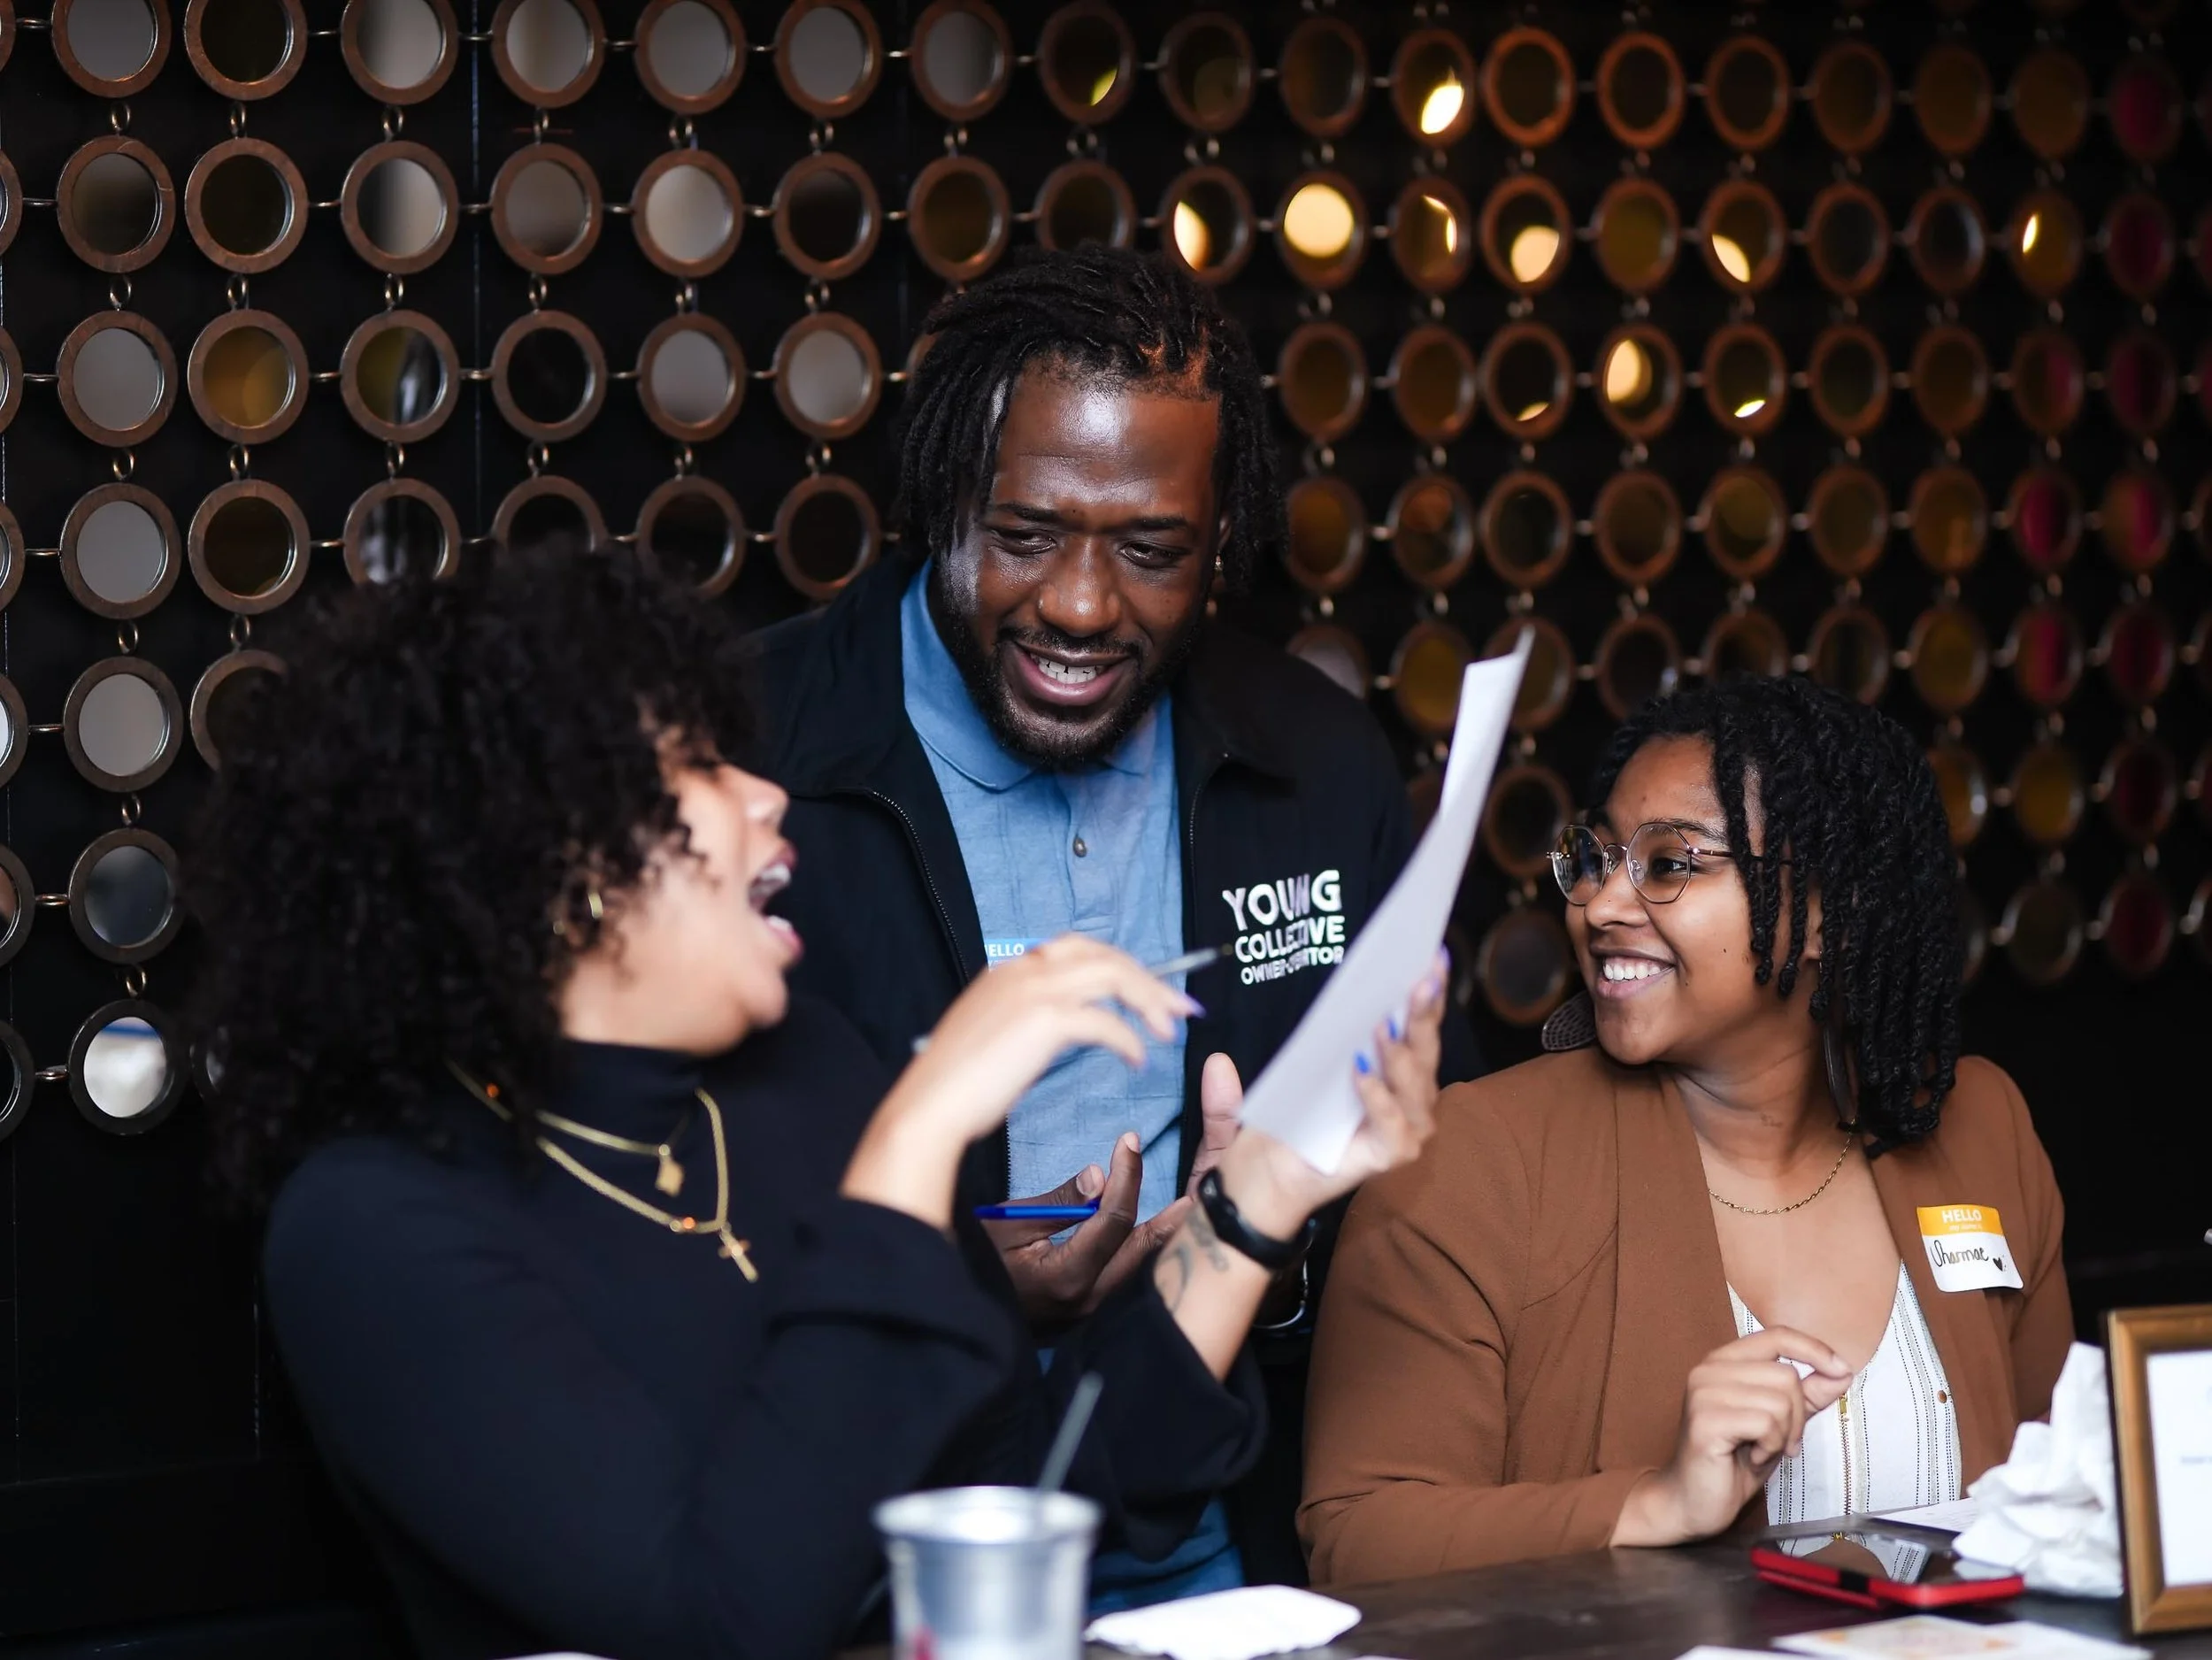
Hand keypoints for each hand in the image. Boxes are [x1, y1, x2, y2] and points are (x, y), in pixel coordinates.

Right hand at [842, 936, 1194, 1228]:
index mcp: (1011, 971)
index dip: (1121, 967)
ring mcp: (1033, 990)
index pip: (1079, 950)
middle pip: (1104, 956)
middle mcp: (1024, 970)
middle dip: (1149, 979)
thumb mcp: (993, 1034)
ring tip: (1170, 1029)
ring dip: (1149, 1000)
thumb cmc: (958, 1085)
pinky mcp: (1042, 1019)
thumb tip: (1066, 1026)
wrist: (931, 1103)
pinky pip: (1104, 1021)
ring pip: (1112, 975)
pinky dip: (1128, 1038)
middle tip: (1181, 1006)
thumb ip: (1026, 1020)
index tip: (1149, 991)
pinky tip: (1137, 1059)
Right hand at [985, 1133, 1191, 1322]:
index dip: (1126, 1176)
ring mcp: (1087, 1316)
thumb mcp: (1009, 1224)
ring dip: (1157, 1240)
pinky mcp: (1083, 1319)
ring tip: (1181, 1213)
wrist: (957, 1314)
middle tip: (1193, 1194)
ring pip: (1135, 1271)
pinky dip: (1136, 1257)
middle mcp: (1087, 1301)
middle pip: (1139, 1251)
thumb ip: (1060, 1203)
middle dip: (1166, 1219)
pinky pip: (1120, 1283)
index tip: (1130, 1142)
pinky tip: (1147, 1239)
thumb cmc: (975, 1263)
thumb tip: (1099, 1177)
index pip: (1114, 1219)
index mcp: (1067, 1276)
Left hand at [1202, 949, 1449, 1241]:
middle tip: (1420, 974)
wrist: (1259, 1188)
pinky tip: (1360, 1073)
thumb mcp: (1259, 1090)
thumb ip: (1240, 1081)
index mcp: (1388, 1071)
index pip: (1415, 1027)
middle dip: (1422, 1011)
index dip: (1425, 993)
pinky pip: (1393, 1126)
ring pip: (1414, 1087)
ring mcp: (1401, 1131)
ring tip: (1379, 1024)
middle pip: (1422, 1050)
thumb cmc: (1274, 1132)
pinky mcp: (1388, 1156)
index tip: (1428, 955)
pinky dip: (1379, 1099)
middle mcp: (1405, 1100)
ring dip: (1399, 1053)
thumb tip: (1217, 1061)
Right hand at [1611, 1327, 1853, 1546]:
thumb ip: (1807, 1395)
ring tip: (1762, 1451)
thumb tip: (1842, 1371)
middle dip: (1798, 1416)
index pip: (1778, 1335)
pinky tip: (1750, 1457)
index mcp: (1725, 1361)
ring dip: (1783, 1436)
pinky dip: (1769, 1447)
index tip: (1842, 1371)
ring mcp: (1704, 1393)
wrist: (1692, 1502)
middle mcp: (1709, 1369)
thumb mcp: (1779, 1423)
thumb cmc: (1734, 1461)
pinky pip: (1766, 1424)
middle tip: (1781, 1443)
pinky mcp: (1706, 1420)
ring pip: (1780, 1402)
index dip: (1814, 1349)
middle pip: (1786, 1376)